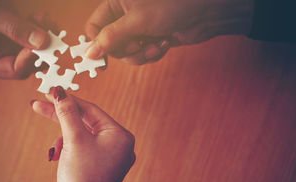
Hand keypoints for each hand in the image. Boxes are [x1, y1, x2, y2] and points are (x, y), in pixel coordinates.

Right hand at [0, 0, 50, 78]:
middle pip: (31, 64)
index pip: (16, 70)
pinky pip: (39, 42)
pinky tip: (42, 17)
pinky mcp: (21, 42)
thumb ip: (15, 29)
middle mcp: (2, 62)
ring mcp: (13, 52)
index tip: (43, 43)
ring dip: (46, 36)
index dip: (31, 58)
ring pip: (39, 53)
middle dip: (43, 47)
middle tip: (48, 27)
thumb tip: (42, 42)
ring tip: (44, 18)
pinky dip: (44, 30)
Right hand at [31, 88, 135, 181]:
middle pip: (85, 122)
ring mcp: (108, 157)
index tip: (49, 91)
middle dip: (61, 117)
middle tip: (38, 105)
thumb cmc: (82, 176)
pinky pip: (81, 149)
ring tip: (55, 152)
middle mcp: (118, 145)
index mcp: (120, 135)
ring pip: (80, 136)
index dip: (68, 100)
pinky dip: (68, 149)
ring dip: (63, 138)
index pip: (91, 110)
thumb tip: (60, 92)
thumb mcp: (74, 139)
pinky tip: (58, 158)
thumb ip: (67, 113)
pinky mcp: (97, 167)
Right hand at [85, 0, 253, 64]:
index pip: (93, 27)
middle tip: (139, 45)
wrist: (206, 12)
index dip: (96, 44)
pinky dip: (152, 54)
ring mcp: (138, 28)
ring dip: (141, 54)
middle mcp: (124, 15)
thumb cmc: (173, 5)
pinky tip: (164, 44)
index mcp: (115, 3)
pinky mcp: (150, 38)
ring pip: (126, 52)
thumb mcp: (136, 21)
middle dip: (126, 50)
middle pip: (110, 44)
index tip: (101, 61)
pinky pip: (141, 55)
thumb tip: (90, 53)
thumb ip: (110, 37)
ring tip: (156, 45)